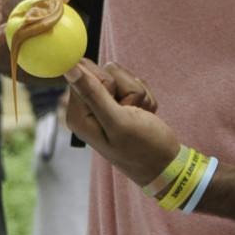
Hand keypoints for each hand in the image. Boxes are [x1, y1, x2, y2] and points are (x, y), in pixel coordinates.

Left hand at [62, 59, 173, 182]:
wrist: (167, 165)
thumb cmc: (143, 148)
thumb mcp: (117, 120)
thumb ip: (92, 92)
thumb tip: (67, 68)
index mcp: (78, 114)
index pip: (85, 73)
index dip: (107, 83)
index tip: (118, 102)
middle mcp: (88, 109)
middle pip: (105, 72)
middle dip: (125, 88)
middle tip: (131, 111)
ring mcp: (106, 106)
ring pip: (123, 77)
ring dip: (138, 94)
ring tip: (139, 116)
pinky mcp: (123, 105)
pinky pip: (135, 84)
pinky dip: (145, 99)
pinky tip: (144, 117)